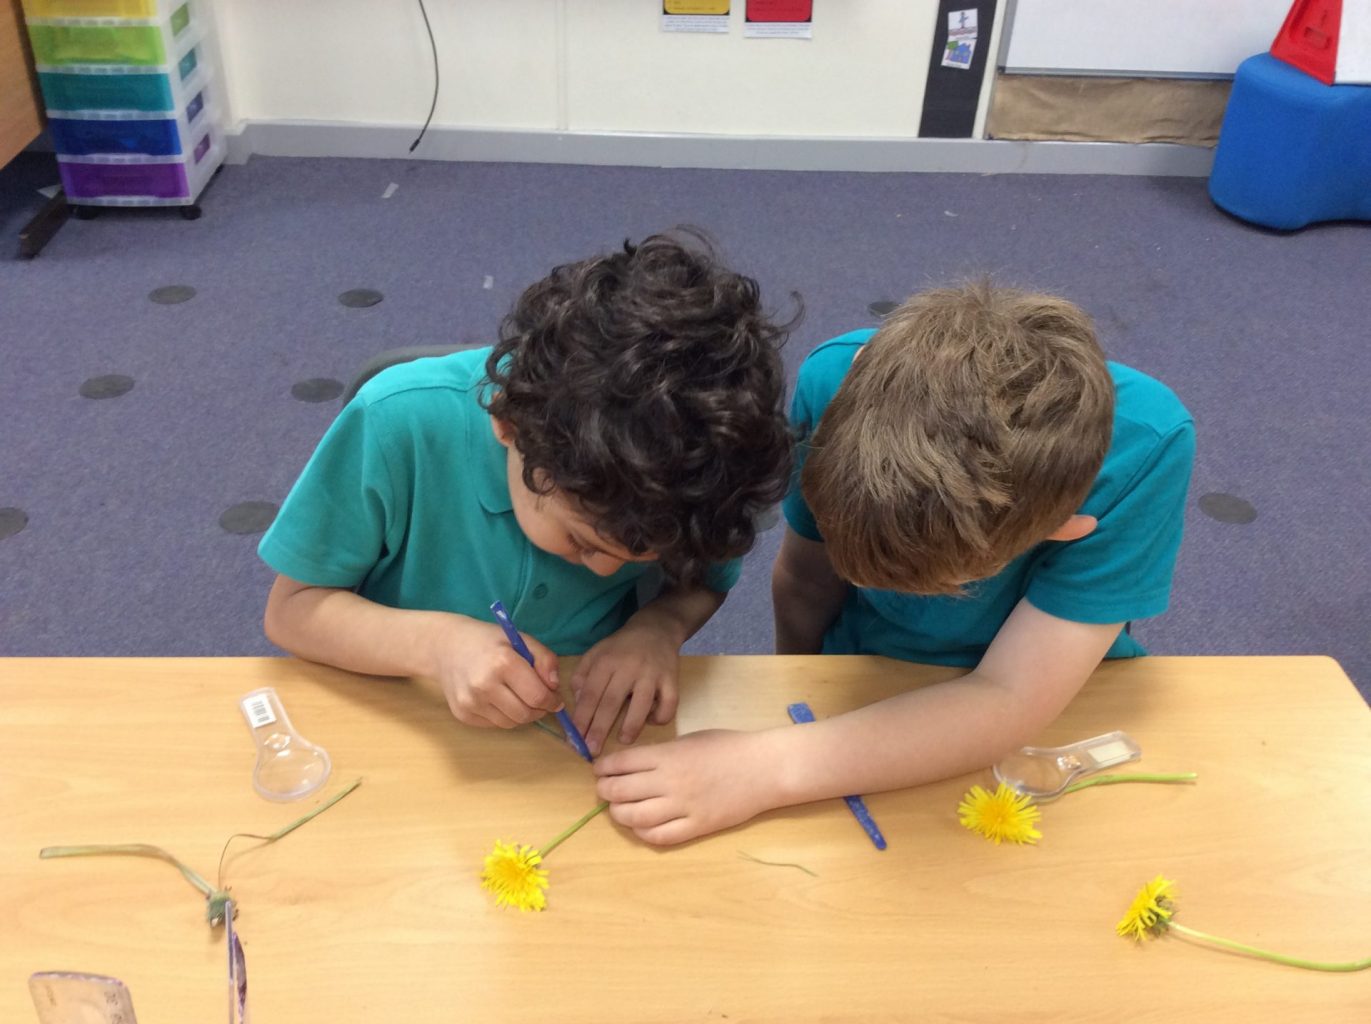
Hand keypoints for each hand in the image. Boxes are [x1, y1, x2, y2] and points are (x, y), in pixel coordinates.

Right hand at [430, 617, 561, 728]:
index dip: (552, 701)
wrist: (446, 647)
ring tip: (519, 697)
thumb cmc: (487, 641)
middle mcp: (484, 685)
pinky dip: (503, 716)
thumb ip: (544, 659)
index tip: (555, 699)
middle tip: (540, 701)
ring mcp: (471, 702)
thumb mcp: (520, 639)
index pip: (537, 696)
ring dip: (522, 715)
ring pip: (511, 723)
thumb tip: (554, 686)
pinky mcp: (463, 714)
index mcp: (502, 663)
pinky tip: (499, 699)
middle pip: (525, 714)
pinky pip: (494, 724)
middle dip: (539, 710)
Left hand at [570, 621, 680, 755]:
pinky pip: (669, 703)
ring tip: (623, 741)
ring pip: (641, 704)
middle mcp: (629, 667)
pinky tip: (651, 723)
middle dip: (600, 729)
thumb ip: (582, 674)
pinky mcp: (672, 679)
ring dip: (631, 726)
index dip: (582, 718)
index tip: (575, 738)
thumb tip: (577, 701)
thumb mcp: (596, 652)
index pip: (591, 693)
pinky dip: (661, 716)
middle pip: (612, 701)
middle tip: (592, 750)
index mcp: (607, 661)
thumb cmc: (621, 647)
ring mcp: (652, 674)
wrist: (656, 629)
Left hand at [593, 729, 784, 844]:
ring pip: (635, 817)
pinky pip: (660, 836)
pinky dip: (643, 833)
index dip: (604, 768)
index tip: (599, 770)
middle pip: (621, 791)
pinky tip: (641, 826)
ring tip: (617, 810)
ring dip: (619, 814)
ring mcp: (683, 806)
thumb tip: (634, 764)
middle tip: (605, 790)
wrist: (763, 768)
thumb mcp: (691, 738)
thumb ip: (662, 752)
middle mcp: (670, 781)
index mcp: (668, 755)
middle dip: (605, 791)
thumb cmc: (729, 746)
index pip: (621, 763)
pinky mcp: (696, 827)